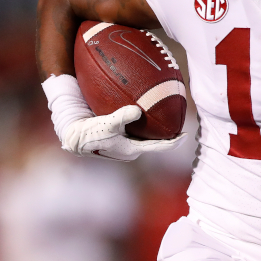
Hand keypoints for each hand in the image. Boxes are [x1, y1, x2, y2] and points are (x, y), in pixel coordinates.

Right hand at [61, 105, 185, 160]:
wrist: (74, 137)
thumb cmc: (90, 132)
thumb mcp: (107, 123)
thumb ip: (122, 117)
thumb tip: (138, 111)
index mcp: (132, 150)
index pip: (158, 147)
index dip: (173, 142)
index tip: (185, 135)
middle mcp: (131, 150)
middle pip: (155, 142)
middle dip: (168, 135)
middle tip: (180, 124)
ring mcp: (125, 146)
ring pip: (146, 138)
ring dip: (157, 131)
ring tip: (168, 120)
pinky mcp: (119, 139)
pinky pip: (137, 132)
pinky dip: (144, 125)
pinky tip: (145, 114)